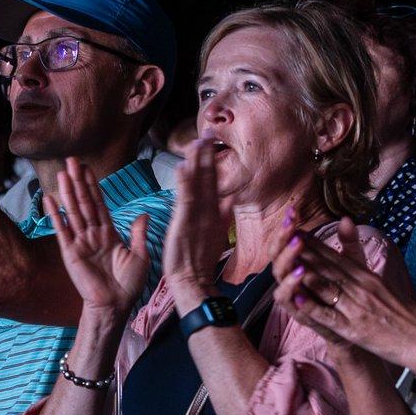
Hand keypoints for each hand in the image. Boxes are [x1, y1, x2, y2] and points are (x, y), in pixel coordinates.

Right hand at [49, 157, 150, 315]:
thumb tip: (143, 214)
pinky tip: (50, 199)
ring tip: (62, 173)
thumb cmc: (129, 285)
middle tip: (71, 160)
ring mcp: (80, 242)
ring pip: (74, 212)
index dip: (94, 185)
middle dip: (78, 181)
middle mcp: (93, 235)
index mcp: (109, 234)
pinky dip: (56, 214)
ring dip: (68, 192)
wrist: (116, 306)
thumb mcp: (140, 256)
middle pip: (85, 202)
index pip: (100, 204)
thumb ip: (138, 234)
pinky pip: (62, 230)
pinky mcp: (70, 253)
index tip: (87, 168)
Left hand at [161, 140, 230, 313]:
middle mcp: (209, 211)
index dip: (211, 161)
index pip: (214, 181)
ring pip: (199, 185)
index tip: (210, 142)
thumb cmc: (200, 261)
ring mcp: (199, 217)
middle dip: (207, 154)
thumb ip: (224, 215)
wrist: (193, 282)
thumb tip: (231, 199)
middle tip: (208, 132)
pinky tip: (184, 167)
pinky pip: (186, 200)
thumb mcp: (216, 233)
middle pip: (209, 177)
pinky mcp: (186, 224)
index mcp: (215, 212)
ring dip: (198, 162)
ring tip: (197, 141)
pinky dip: (185, 183)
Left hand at [277, 218, 415, 375]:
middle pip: (329, 268)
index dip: (314, 244)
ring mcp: (358, 308)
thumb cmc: (401, 312)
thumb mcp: (381, 283)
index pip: (336, 257)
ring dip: (306, 275)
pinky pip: (332, 317)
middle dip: (305, 254)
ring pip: (328, 289)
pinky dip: (315, 308)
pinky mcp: (356, 329)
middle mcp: (361, 288)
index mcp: (366, 277)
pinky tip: (299, 300)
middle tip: (283, 239)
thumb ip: (361, 263)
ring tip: (286, 263)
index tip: (294, 231)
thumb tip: (352, 237)